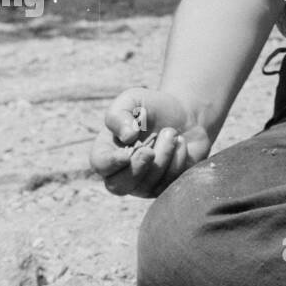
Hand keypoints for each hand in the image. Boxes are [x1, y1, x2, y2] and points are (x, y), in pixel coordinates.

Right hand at [91, 87, 210, 197]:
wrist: (185, 113)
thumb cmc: (153, 107)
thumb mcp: (132, 100)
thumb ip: (119, 114)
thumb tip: (126, 137)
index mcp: (108, 151)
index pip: (100, 165)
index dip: (110, 163)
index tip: (126, 154)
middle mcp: (122, 172)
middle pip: (118, 186)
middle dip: (136, 168)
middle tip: (150, 150)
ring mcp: (143, 182)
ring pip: (146, 185)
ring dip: (162, 157)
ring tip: (171, 132)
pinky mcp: (165, 185)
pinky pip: (169, 183)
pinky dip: (177, 160)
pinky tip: (181, 143)